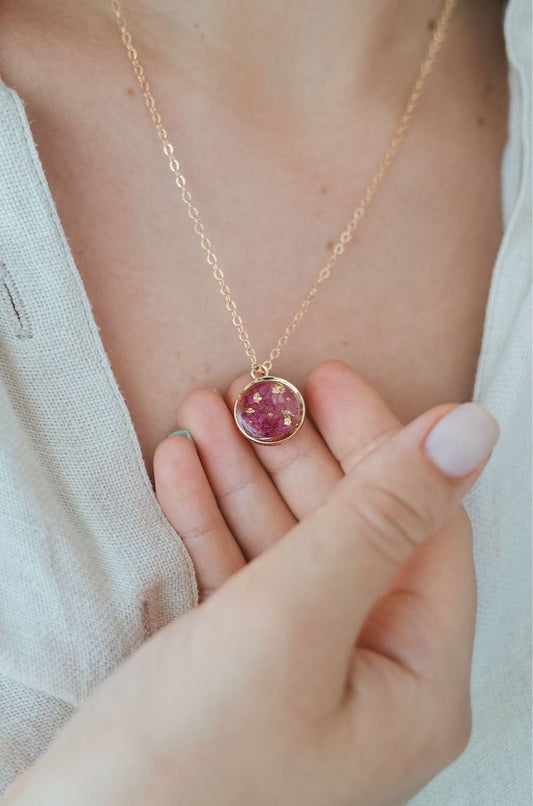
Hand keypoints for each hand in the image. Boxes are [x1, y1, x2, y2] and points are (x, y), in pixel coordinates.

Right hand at [5, 362, 497, 805]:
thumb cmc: (191, 757)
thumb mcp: (294, 616)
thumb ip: (381, 517)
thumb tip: (470, 431)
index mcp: (417, 683)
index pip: (422, 529)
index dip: (381, 445)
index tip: (330, 380)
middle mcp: (370, 680)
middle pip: (349, 532)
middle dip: (292, 457)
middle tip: (251, 390)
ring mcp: (304, 675)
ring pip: (287, 549)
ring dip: (241, 479)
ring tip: (200, 414)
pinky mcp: (243, 672)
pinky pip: (241, 579)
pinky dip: (210, 524)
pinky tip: (178, 472)